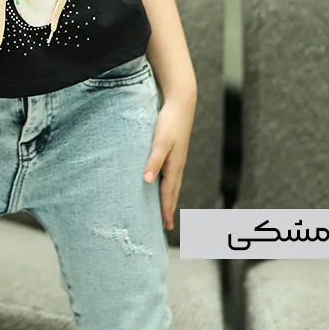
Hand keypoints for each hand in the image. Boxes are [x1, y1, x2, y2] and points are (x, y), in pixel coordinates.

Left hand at [142, 96, 194, 230]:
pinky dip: (166, 183)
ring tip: (164, 209)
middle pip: (172, 191)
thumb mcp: (159, 142)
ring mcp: (176, 157)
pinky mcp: (173, 150)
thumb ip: (153, 161)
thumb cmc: (169, 122)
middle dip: (169, 208)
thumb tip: (147, 181)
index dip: (166, 210)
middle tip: (166, 225)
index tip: (166, 226)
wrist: (181, 103)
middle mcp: (177, 164)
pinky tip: (160, 182)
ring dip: (168, 197)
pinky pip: (170, 173)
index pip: (168, 193)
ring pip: (172, 182)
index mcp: (174, 166)